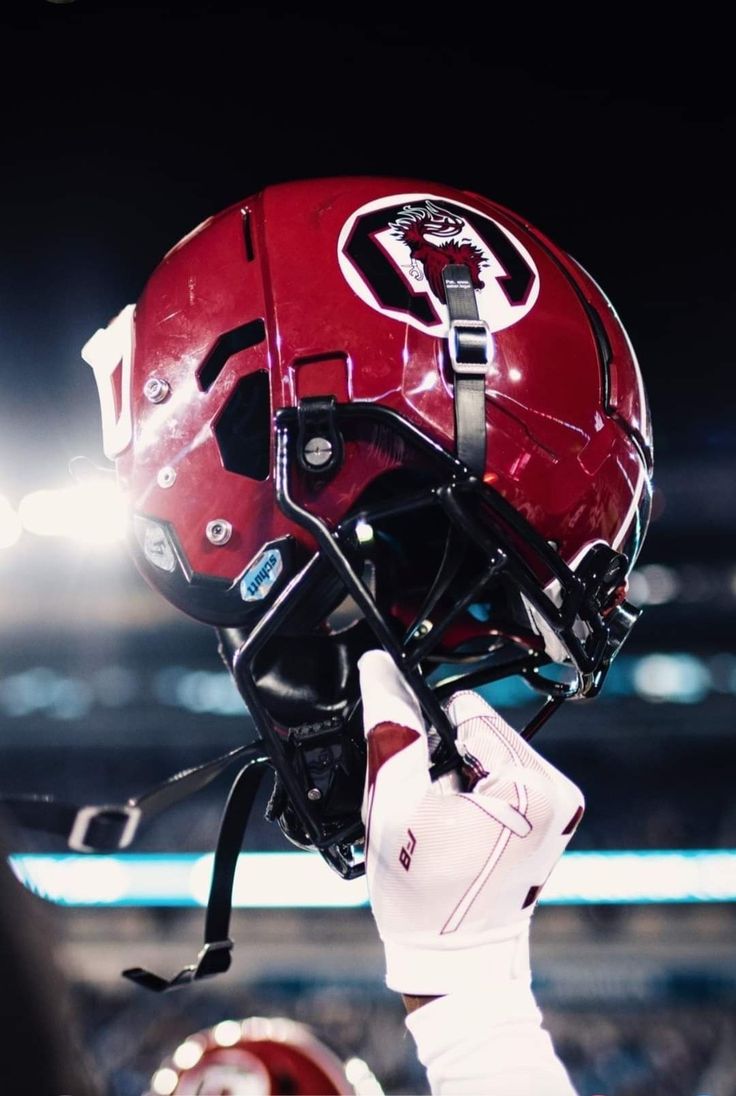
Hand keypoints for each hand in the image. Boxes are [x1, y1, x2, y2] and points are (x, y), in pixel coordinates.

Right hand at [358, 650, 584, 998]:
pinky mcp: (553, 821)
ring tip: (443, 826)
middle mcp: (560, 791)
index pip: (466, 711)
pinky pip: (503, 779)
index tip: (415, 782)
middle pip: (482, 732)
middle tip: (428, 812)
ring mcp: (561, 808)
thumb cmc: (426, 900)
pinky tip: (460, 831)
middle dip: (445, 760)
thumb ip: (390, 731)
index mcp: (533, 785)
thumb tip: (380, 670)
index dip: (424, 736)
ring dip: (459, 777)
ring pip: (489, 754)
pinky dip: (475, 794)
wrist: (456, 966)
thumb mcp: (395, 807)